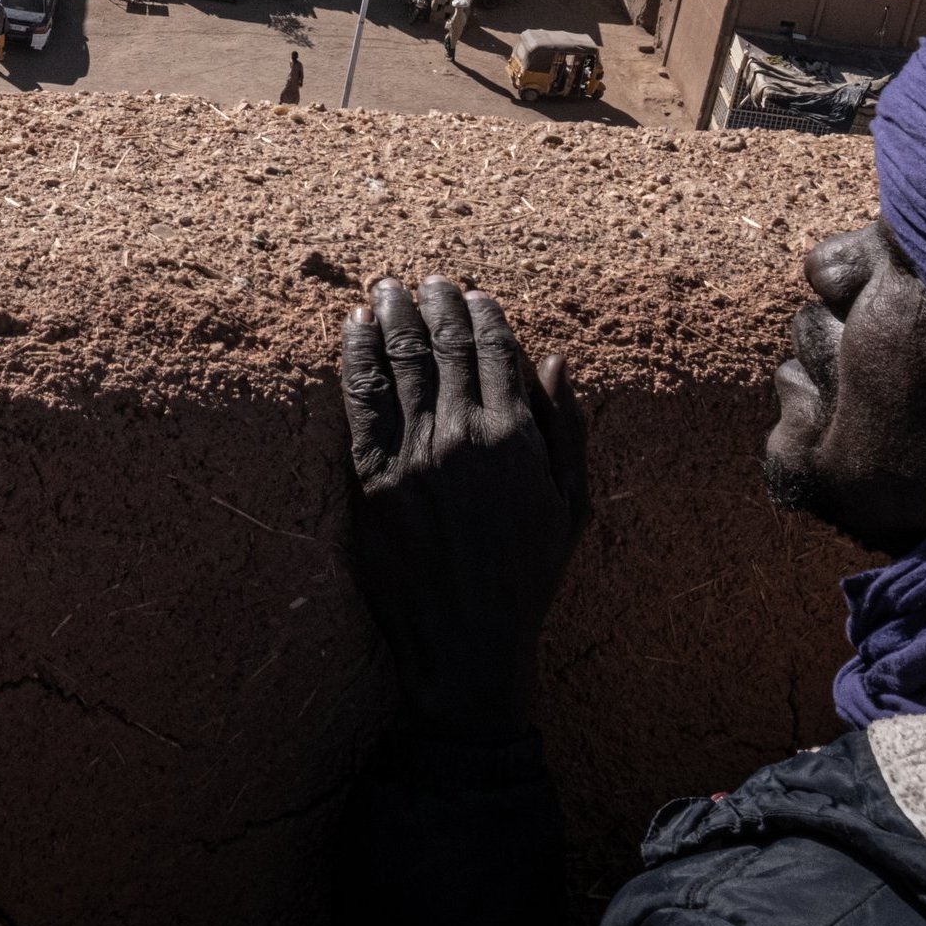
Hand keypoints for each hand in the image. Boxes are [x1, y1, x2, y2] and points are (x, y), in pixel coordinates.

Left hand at [342, 276, 587, 740]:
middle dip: (436, 302)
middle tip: (427, 278)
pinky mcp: (372, 479)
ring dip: (393, 314)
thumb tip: (557, 360)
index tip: (474, 292)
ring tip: (387, 287)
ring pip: (402, 360)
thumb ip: (569, 429)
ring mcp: (415, 455)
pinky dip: (357, 355)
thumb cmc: (526, 579)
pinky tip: (354, 327)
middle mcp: (465, 435)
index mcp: (516, 437)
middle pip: (446, 345)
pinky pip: (361, 400)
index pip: (498, 351)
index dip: (484, 314)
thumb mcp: (571, 506)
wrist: (466, 647)